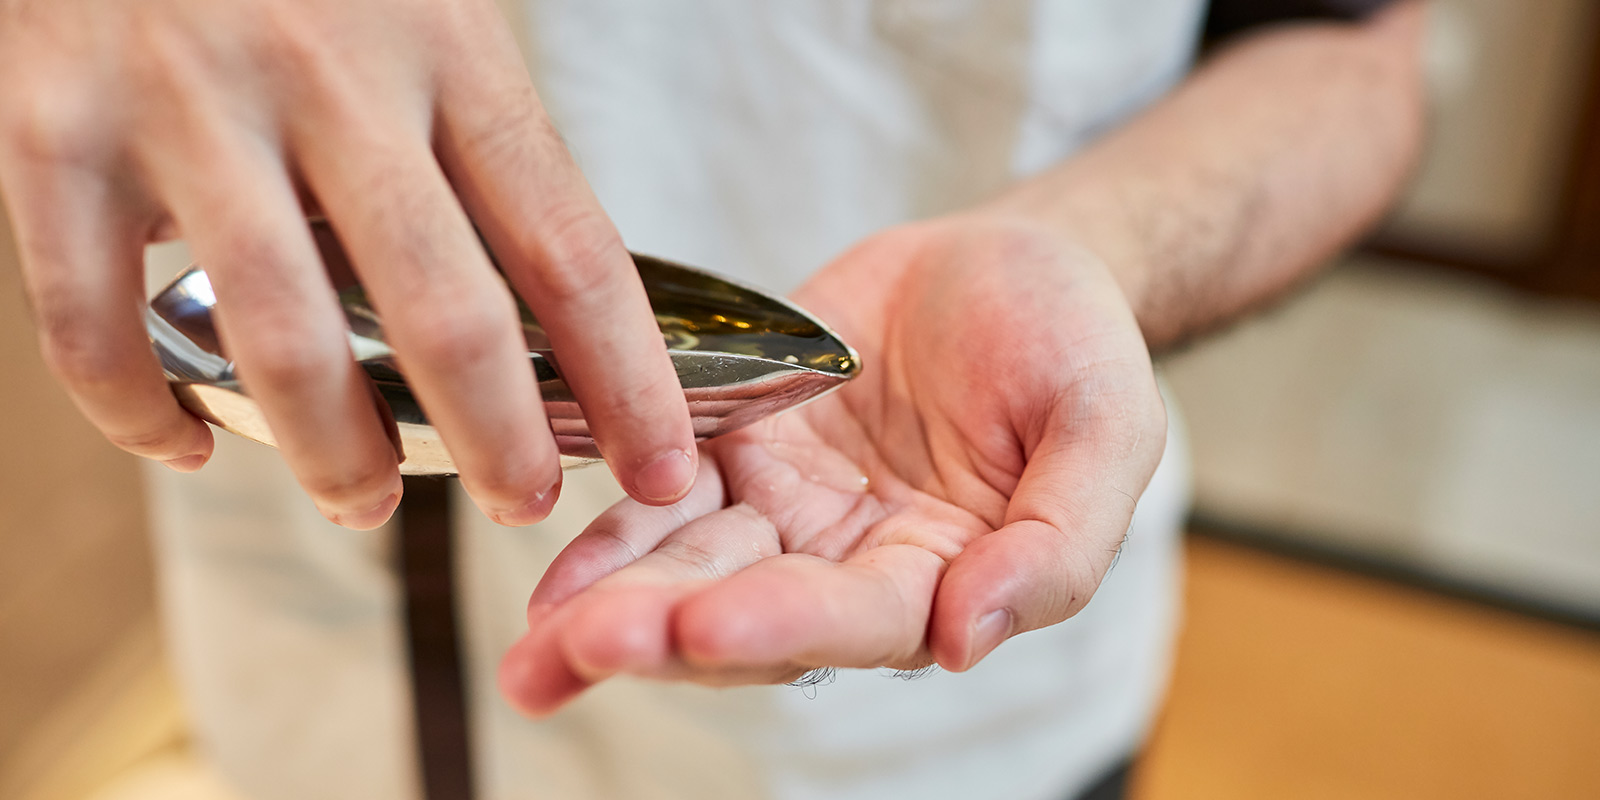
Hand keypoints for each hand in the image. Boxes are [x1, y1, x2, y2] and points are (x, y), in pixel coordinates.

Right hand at [0, 0, 696, 528]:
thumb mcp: (429, 10)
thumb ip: (476, 140)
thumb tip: (546, 306)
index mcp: (448, 48)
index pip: (570, 246)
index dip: (626, 379)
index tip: (660, 466)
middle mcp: (329, 76)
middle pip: (445, 312)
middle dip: (497, 442)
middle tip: (521, 508)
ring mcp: (187, 104)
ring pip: (282, 338)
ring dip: (334, 455)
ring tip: (363, 504)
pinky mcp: (54, 129)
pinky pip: (93, 320)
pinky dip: (139, 412)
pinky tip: (189, 445)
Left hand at [498, 215, 1168, 714]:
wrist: (1013, 264)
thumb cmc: (1076, 345)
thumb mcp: (1108, 428)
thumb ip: (1058, 544)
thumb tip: (969, 640)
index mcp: (944, 576)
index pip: (859, 618)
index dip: (784, 622)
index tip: (704, 626)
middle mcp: (851, 562)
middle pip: (748, 614)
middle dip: (662, 634)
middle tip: (574, 651)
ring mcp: (787, 509)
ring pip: (688, 566)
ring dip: (612, 605)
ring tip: (535, 646)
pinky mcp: (737, 447)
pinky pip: (662, 489)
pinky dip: (609, 525)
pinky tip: (548, 566)